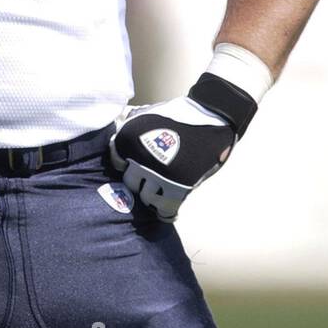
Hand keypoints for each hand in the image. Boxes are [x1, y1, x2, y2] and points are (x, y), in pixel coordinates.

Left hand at [109, 95, 235, 221]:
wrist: (210, 116)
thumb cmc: (177, 116)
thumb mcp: (145, 114)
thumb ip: (128, 126)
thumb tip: (117, 141)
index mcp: (128, 140)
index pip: (117, 162)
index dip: (127, 164)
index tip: (134, 166)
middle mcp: (139, 159)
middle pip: (130, 182)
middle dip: (139, 181)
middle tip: (150, 180)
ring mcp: (158, 175)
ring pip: (146, 197)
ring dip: (152, 196)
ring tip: (160, 193)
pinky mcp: (178, 187)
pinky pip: (164, 208)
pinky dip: (164, 212)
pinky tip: (167, 211)